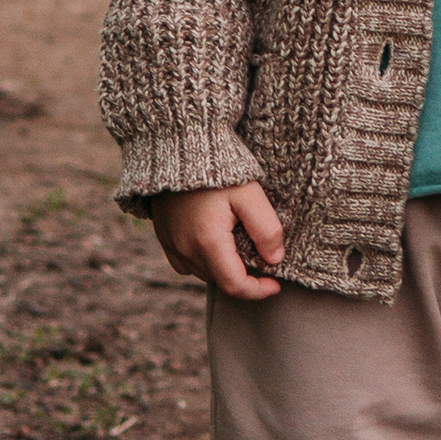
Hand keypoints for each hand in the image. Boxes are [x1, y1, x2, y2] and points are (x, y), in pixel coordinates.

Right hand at [149, 181, 285, 297]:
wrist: (179, 147)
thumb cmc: (219, 170)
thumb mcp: (250, 194)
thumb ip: (266, 228)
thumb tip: (275, 259)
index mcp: (208, 242)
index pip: (235, 285)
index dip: (258, 291)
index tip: (276, 284)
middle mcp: (186, 249)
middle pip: (220, 279)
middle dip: (243, 275)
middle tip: (260, 254)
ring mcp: (172, 245)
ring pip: (204, 273)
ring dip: (224, 267)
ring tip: (238, 241)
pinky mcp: (164, 238)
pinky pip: (186, 263)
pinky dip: (204, 260)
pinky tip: (215, 239)